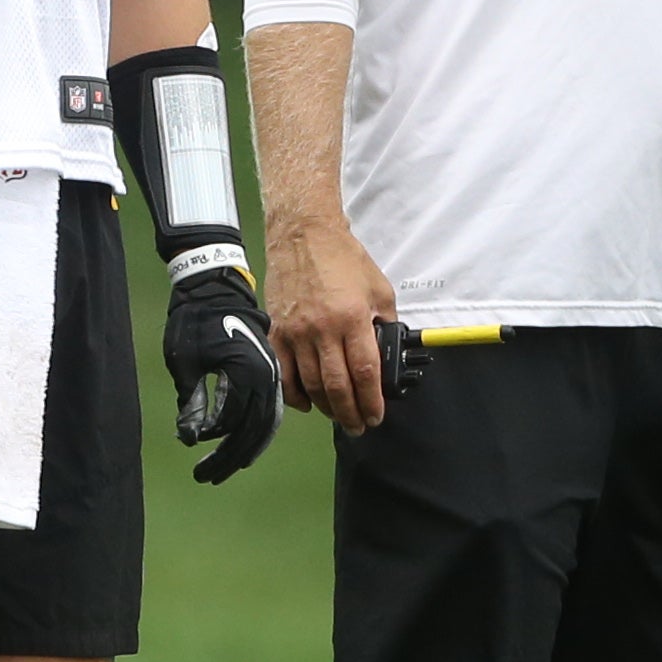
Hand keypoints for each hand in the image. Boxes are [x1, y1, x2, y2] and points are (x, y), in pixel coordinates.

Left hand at [162, 265, 282, 483]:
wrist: (215, 287)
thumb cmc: (195, 320)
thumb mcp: (186, 361)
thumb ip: (193, 400)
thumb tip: (192, 436)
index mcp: (245, 371)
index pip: (232, 420)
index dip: (213, 440)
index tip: (192, 447)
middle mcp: (266, 376)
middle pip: (253, 429)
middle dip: (229, 457)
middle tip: (206, 477)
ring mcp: (272, 375)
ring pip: (265, 424)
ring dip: (245, 450)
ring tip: (223, 470)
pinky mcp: (270, 374)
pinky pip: (270, 411)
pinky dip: (258, 433)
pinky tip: (245, 448)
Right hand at [264, 216, 398, 434]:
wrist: (303, 234)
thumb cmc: (343, 258)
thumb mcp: (378, 287)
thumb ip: (384, 321)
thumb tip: (385, 349)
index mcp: (351, 318)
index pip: (364, 372)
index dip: (371, 401)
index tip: (376, 416)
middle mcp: (322, 329)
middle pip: (336, 385)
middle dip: (350, 412)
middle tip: (358, 426)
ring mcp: (296, 332)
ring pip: (310, 384)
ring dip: (325, 407)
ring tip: (338, 417)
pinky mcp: (277, 331)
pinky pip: (283, 373)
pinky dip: (294, 394)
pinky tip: (307, 403)